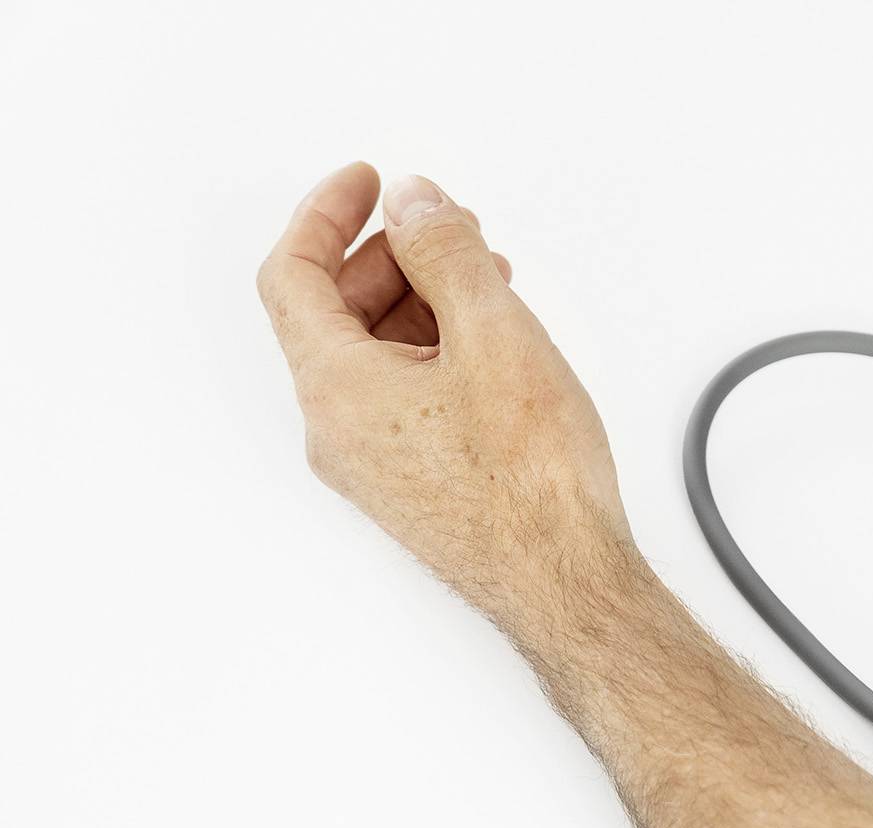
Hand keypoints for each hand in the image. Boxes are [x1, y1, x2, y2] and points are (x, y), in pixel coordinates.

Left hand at [257, 164, 633, 622]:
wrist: (566, 585)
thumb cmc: (533, 485)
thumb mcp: (494, 335)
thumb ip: (445, 253)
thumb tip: (415, 206)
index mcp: (335, 387)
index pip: (293, 275)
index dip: (326, 215)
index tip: (369, 184)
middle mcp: (337, 432)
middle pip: (333, 316)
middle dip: (388, 258)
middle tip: (446, 230)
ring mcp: (373, 467)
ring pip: (373, 360)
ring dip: (420, 307)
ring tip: (487, 288)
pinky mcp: (414, 489)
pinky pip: (402, 400)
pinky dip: (435, 356)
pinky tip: (492, 352)